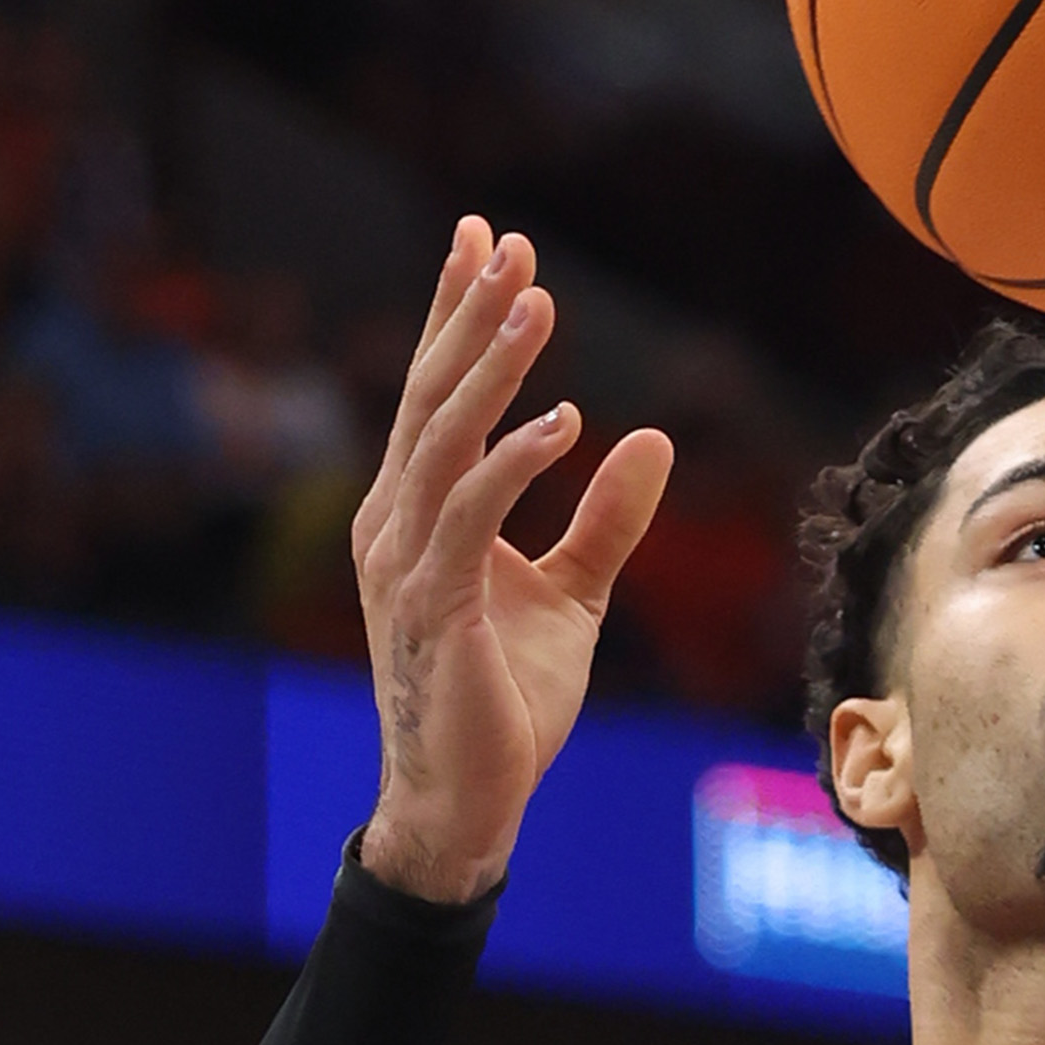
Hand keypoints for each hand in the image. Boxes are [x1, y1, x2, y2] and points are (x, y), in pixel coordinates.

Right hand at [353, 218, 673, 902]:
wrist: (467, 802)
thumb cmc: (507, 702)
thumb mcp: (574, 596)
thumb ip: (606, 520)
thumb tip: (651, 440)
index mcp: (415, 513)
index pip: (436, 395)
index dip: (458, 314)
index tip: (490, 241)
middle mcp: (393, 524)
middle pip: (430, 396)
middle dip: (467, 315)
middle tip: (508, 242)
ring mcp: (404, 564)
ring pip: (443, 439)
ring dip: (491, 367)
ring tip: (536, 302)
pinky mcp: (432, 608)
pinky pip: (470, 516)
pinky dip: (514, 462)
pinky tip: (565, 421)